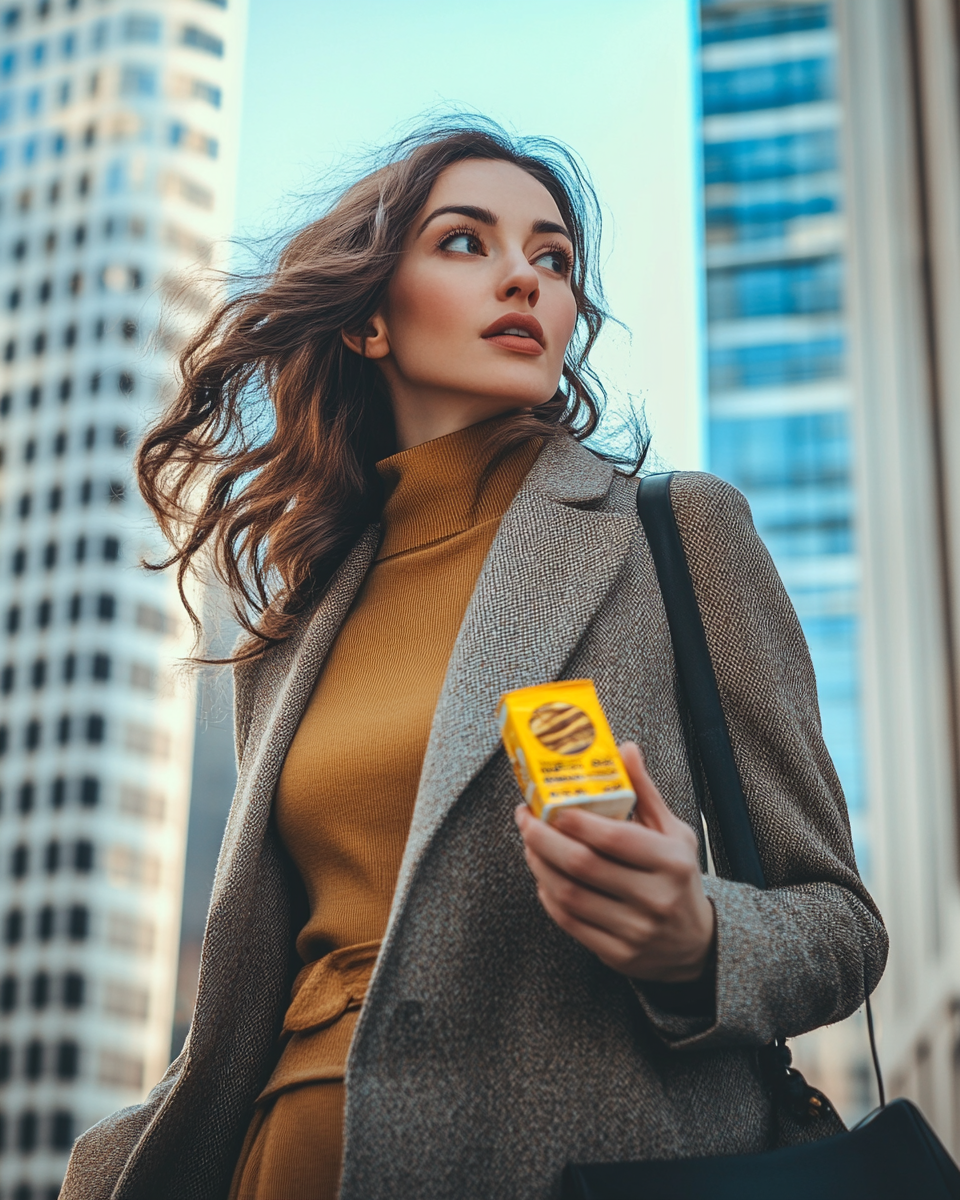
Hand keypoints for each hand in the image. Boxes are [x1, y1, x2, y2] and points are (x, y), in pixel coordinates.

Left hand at [514, 741, 715, 982]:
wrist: (696, 943)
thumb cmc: (678, 877)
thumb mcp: (673, 833)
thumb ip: (645, 792)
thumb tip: (625, 749)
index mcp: (671, 862)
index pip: (614, 837)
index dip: (575, 820)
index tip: (550, 804)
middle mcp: (655, 898)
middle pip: (583, 866)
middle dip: (544, 839)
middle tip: (527, 819)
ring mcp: (636, 931)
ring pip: (570, 895)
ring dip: (539, 865)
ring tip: (530, 843)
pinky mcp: (618, 955)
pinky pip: (570, 923)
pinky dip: (548, 896)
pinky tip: (543, 877)